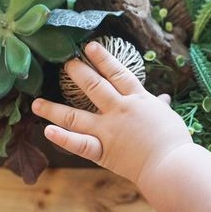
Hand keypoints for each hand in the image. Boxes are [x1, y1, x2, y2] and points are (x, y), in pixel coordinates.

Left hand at [32, 42, 192, 182]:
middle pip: (94, 87)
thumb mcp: (168, 117)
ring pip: (76, 116)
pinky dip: (63, 138)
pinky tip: (47, 131)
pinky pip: (80, 144)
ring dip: (54, 108)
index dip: (102, 58)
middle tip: (65, 64)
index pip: (117, 73)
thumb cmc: (174, 140)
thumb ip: (160, 106)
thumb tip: (163, 98)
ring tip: (36, 103)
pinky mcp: (103, 151)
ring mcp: (108, 130)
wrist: (170, 165)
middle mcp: (119, 110)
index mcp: (137, 99)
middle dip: (78, 73)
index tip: (89, 46)